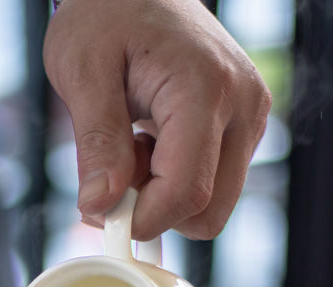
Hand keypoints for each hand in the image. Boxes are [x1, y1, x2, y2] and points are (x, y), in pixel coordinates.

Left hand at [44, 0, 270, 240]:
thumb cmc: (106, 12)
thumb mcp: (82, 71)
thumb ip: (95, 144)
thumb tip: (99, 207)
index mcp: (206, 89)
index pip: (187, 193)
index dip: (141, 219)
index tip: (100, 212)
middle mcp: (243, 107)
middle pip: (210, 211)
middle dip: (156, 211)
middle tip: (114, 172)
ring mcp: (250, 118)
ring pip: (213, 204)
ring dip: (164, 196)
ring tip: (131, 146)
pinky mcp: (243, 126)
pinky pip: (213, 183)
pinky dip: (175, 181)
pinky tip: (149, 141)